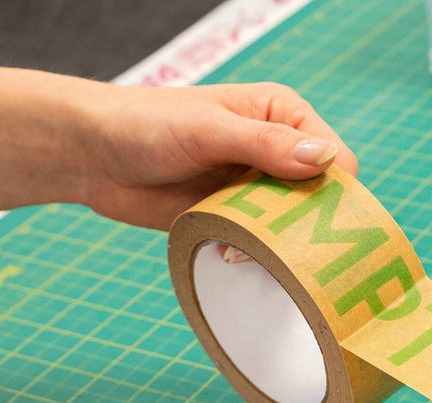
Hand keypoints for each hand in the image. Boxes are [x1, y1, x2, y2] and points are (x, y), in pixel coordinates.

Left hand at [85, 82, 358, 228]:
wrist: (94, 157)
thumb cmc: (147, 124)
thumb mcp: (208, 131)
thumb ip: (265, 145)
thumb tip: (325, 161)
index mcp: (284, 116)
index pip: (337, 159)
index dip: (334, 192)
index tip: (312, 218)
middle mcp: (279, 153)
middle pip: (322, 199)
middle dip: (307, 225)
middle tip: (278, 244)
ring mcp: (258, 189)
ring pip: (295, 228)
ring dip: (278, 245)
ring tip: (242, 249)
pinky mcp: (237, 220)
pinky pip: (264, 245)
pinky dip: (255, 256)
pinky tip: (228, 253)